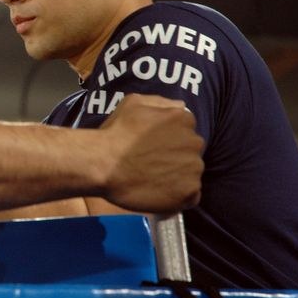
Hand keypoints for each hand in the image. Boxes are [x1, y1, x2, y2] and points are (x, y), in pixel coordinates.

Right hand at [98, 94, 203, 213]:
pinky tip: (158, 192)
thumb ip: (160, 102)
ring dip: (176, 176)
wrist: (103, 164)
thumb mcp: (133, 103)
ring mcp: (194, 168)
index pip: (185, 129)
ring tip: (152, 179)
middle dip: (175, 156)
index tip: (153, 146)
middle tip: (151, 163)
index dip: (169, 139)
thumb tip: (182, 106)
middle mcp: (194, 142)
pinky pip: (190, 195)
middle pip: (190, 151)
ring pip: (190, 172)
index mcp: (184, 118)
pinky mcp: (189, 192)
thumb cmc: (115, 132)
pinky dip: (177, 195)